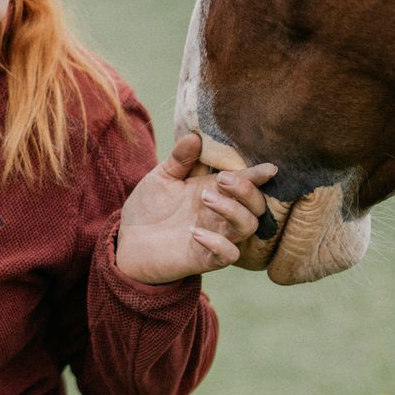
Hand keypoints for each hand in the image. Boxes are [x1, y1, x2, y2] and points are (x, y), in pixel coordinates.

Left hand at [113, 132, 276, 283]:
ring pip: (247, 226)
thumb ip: (179, 159)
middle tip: (222, 179)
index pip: (246, 182)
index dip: (259, 175)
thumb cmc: (148, 207)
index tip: (269, 169)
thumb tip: (194, 137)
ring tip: (205, 198)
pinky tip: (194, 231)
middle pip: (256, 205)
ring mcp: (215, 236)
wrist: (126, 239)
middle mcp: (221, 215)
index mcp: (215, 191)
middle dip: (246, 190)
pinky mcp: (204, 258)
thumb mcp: (161, 177)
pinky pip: (227, 255)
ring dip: (233, 210)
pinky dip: (218, 243)